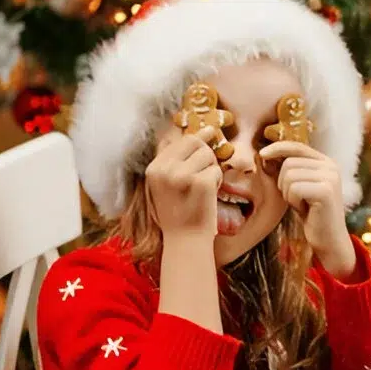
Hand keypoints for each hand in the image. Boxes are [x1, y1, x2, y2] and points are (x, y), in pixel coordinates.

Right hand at [145, 126, 222, 240]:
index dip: (198, 139)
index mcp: (154, 168)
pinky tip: (208, 195)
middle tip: (204, 175)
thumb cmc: (180, 212)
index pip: (181, 141)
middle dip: (206, 155)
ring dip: (211, 170)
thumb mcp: (167, 184)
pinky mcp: (200, 182)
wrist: (185, 240)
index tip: (210, 135)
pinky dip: (217, 182)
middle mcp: (164, 169)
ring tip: (203, 188)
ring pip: (208, 155)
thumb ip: (177, 159)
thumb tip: (204, 129)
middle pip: (195, 142)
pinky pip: (216, 170)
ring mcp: (182, 175)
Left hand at [260, 141, 356, 279]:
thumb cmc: (311, 213)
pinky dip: (293, 201)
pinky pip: (294, 188)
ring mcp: (330, 178)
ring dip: (288, 193)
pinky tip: (305, 210)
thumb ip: (288, 169)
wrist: (329, 239)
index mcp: (326, 162)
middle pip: (289, 163)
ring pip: (289, 175)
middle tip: (296, 198)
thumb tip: (263, 154)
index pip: (297, 146)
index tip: (262, 155)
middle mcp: (331, 166)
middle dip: (283, 183)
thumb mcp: (299, 186)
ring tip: (302, 204)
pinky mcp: (326, 191)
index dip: (278, 148)